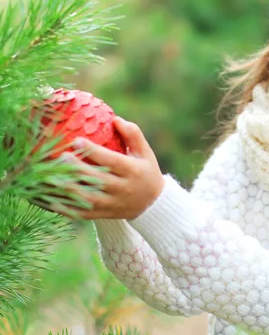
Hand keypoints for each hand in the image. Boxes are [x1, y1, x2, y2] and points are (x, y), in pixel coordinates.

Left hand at [50, 117, 164, 220]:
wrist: (153, 204)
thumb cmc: (146, 172)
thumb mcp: (145, 153)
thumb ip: (133, 134)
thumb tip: (115, 119)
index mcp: (133, 172)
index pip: (112, 161)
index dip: (94, 152)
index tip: (77, 140)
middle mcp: (123, 189)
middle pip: (97, 180)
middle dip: (77, 168)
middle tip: (60, 156)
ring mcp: (112, 204)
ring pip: (87, 199)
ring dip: (68, 189)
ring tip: (50, 177)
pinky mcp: (104, 214)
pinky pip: (81, 213)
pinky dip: (65, 208)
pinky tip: (48, 199)